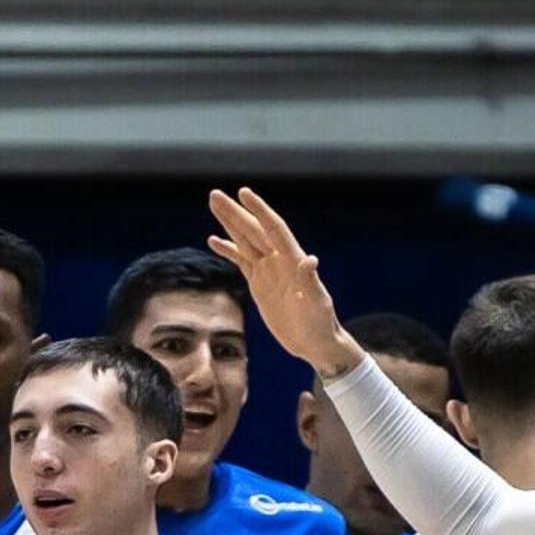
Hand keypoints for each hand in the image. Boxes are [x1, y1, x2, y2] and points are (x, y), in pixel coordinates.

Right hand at [204, 188, 362, 377]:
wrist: (315, 341)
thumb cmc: (321, 323)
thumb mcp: (317, 304)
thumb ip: (311, 282)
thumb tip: (309, 260)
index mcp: (292, 260)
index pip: (273, 229)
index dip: (259, 210)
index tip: (244, 193)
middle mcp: (279, 260)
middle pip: (253, 230)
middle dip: (235, 212)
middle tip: (215, 194)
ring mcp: (268, 270)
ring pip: (245, 240)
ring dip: (229, 223)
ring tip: (214, 204)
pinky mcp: (260, 283)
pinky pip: (241, 261)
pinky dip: (228, 250)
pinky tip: (213, 240)